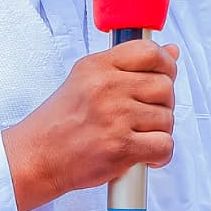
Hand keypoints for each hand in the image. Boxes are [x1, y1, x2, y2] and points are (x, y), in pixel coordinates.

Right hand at [2, 39, 177, 210]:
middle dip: (163, 104)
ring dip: (158, 132)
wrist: (38, 157)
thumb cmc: (60, 124)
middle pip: (165, 86)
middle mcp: (106, 88)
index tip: (164, 76)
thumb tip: (172, 52)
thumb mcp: (86, 80)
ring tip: (138, 136)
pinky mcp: (121, 147)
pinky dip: (159, 155)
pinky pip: (164, 145)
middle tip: (146, 116)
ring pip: (167, 118)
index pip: (149, 52)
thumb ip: (128, 66)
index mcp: (97, 67)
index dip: (166, 65)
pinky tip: (144, 155)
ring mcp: (114, 118)